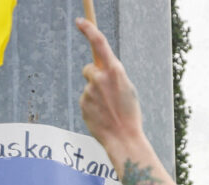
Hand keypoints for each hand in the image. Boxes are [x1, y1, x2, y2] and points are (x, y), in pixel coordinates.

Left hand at [76, 18, 143, 153]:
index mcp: (115, 70)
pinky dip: (91, 106)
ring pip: (88, 87)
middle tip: (105, 92)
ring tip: (108, 109)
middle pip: (89, 68)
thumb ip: (113, 75)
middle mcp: (100, 78)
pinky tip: (101, 116)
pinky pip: (85, 100)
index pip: (99, 42)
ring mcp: (89, 91)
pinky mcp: (82, 104)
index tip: (79, 22)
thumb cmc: (129, 113)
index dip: (88, 29)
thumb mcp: (126, 87)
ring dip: (95, 95)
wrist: (123, 137)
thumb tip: (100, 68)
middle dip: (93, 76)